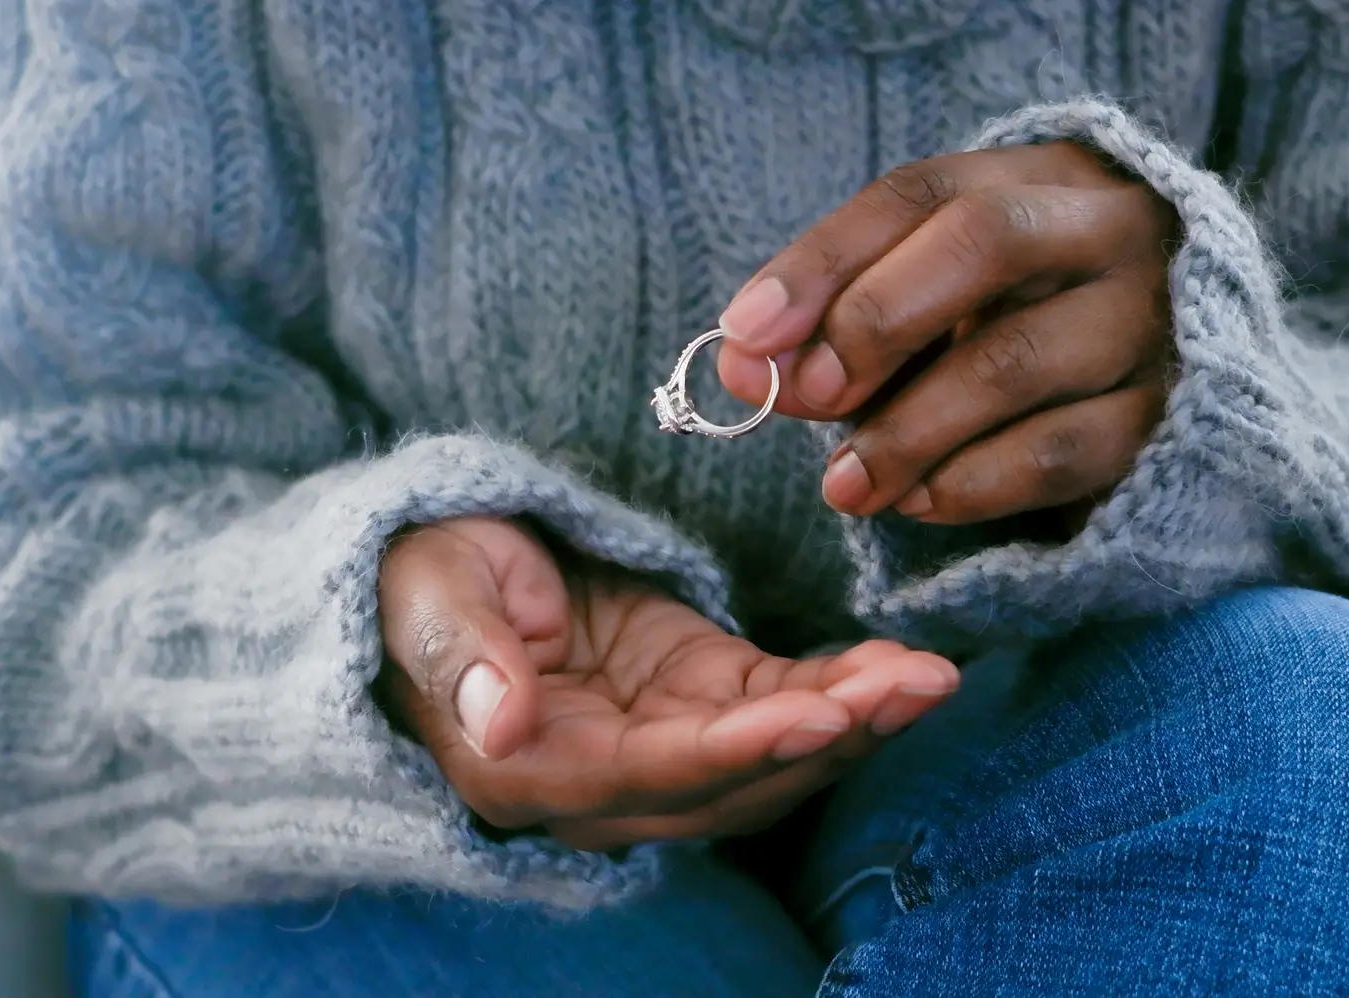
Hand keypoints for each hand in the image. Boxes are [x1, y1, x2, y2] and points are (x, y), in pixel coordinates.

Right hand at [378, 516, 959, 850]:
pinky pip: (780, 702)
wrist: (436, 564)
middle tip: (914, 688)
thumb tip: (505, 723)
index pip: (652, 773)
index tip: (819, 716)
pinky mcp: (696, 693)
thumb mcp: (426, 594)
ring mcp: (660, 740)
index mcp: (530, 768)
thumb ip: (465, 657)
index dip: (740, 751)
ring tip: (930, 677)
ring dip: (856, 722)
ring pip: (773, 757)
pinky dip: (845, 689)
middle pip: (736, 783)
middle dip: (831, 739)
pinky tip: (904, 667)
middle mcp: (606, 780)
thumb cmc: (418, 575)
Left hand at [715, 141, 1176, 526]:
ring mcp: (1152, 319)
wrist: (1177, 377)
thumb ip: (838, 322)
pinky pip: (1060, 451)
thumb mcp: (933, 299)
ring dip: (906, 430)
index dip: (821, 261)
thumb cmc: (1018, 322)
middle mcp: (1110, 227)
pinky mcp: (1171, 416)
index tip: (744, 332)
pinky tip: (916, 502)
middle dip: (873, 321)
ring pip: (1015, 360)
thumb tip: (741, 365)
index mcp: (1041, 174)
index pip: (918, 193)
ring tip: (841, 483)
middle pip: (983, 242)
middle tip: (802, 395)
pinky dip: (970, 483)